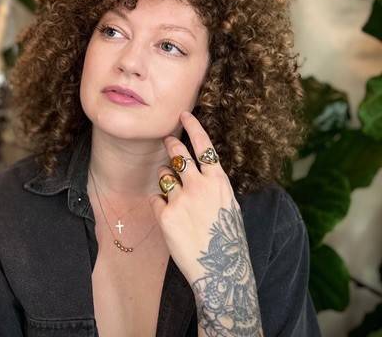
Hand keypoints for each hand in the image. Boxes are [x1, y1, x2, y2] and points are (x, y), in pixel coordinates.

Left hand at [150, 110, 237, 282]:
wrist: (220, 271)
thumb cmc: (227, 239)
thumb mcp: (229, 206)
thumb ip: (215, 185)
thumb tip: (204, 170)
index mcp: (219, 182)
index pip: (204, 145)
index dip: (193, 127)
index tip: (184, 114)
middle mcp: (200, 186)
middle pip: (178, 153)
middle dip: (170, 143)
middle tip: (166, 140)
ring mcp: (181, 199)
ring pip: (164, 174)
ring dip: (166, 178)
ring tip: (174, 194)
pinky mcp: (166, 214)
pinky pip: (156, 197)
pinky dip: (160, 203)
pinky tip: (170, 216)